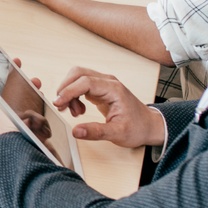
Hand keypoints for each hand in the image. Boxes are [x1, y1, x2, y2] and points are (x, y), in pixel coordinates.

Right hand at [53, 67, 167, 147]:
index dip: (69, 91)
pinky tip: (79, 110)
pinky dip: (74, 95)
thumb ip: (96, 132)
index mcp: (114, 89)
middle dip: (65, 88)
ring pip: (78, 77)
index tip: (58, 103)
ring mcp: (104, 84)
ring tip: (74, 112)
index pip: (85, 82)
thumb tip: (76, 131)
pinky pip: (81, 85)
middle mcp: (108, 82)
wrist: (149, 126)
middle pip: (78, 73)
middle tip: (62, 107)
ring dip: (69, 92)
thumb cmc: (137, 128)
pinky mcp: (101, 89)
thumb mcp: (118, 134)